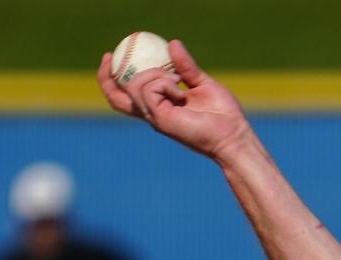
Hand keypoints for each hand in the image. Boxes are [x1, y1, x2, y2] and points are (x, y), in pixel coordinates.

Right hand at [96, 40, 251, 161]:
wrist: (234, 134)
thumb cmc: (223, 114)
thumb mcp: (202, 83)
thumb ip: (186, 66)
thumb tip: (172, 43)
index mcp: (159, 106)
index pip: (126, 94)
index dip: (113, 76)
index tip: (114, 54)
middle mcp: (153, 113)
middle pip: (115, 97)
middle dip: (107, 76)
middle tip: (110, 55)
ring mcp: (156, 117)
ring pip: (134, 87)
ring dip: (153, 74)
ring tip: (177, 79)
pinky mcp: (162, 120)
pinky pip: (149, 92)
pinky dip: (162, 83)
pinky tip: (180, 90)